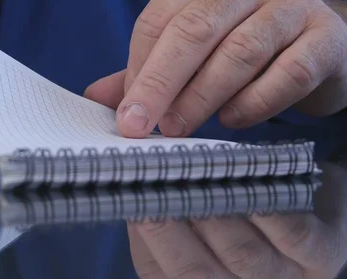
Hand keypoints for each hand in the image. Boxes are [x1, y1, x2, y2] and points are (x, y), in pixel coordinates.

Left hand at [86, 0, 346, 137]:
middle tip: (139, 125)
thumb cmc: (243, 54)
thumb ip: (145, 73)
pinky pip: (290, 72)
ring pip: (239, 50)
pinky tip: (232, 121)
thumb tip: (94, 99)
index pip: (158, 22)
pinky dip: (256, 101)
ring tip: (177, 128)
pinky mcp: (326, 41)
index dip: (139, 69)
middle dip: (160, 82)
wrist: (319, 50)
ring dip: (201, 96)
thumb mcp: (191, 59)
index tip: (127, 113)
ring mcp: (291, 10)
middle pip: (194, 30)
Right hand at [127, 166, 346, 278]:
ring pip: (242, 255)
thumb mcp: (194, 232)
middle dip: (173, 226)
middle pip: (197, 273)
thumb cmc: (238, 219)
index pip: (163, 276)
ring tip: (197, 176)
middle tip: (159, 183)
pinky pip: (292, 237)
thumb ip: (165, 220)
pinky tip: (250, 181)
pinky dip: (268, 209)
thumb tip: (131, 189)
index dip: (150, 235)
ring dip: (216, 211)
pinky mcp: (323, 262)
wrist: (309, 214)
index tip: (137, 196)